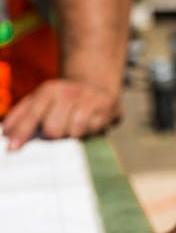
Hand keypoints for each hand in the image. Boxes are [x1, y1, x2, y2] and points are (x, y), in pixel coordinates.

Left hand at [2, 78, 120, 149]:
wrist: (96, 83)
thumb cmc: (63, 98)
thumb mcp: (41, 99)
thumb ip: (22, 115)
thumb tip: (6, 132)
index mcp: (49, 90)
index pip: (32, 114)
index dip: (22, 132)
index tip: (12, 149)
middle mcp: (68, 93)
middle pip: (53, 130)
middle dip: (52, 137)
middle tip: (55, 134)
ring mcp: (89, 99)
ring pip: (74, 133)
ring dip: (72, 135)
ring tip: (74, 128)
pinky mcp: (107, 108)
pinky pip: (93, 131)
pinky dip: (89, 132)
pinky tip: (89, 125)